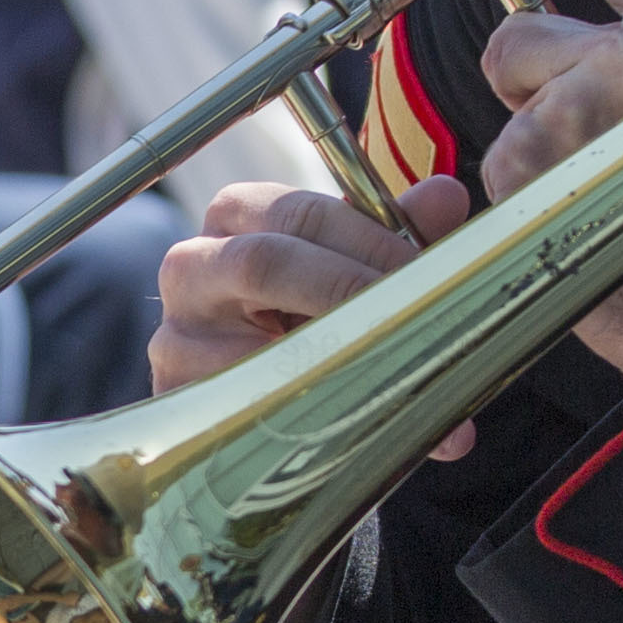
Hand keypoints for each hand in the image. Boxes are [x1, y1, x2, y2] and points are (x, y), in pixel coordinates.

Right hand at [156, 171, 453, 397]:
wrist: (249, 397)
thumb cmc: (304, 316)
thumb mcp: (350, 269)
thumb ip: (396, 234)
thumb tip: (447, 197)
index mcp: (237, 217)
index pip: (301, 213)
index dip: (370, 241)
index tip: (425, 273)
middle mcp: (191, 266)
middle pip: (264, 263)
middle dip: (347, 290)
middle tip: (412, 318)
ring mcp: (176, 337)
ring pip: (248, 342)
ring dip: (327, 361)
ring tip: (390, 376)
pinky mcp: (176, 399)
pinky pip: (239, 405)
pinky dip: (301, 415)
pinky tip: (348, 425)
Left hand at [479, 0, 622, 398]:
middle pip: (527, 35)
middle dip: (538, 86)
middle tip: (589, 140)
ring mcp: (587, 96)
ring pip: (510, 90)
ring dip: (533, 137)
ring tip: (591, 179)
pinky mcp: (538, 147)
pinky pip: (499, 149)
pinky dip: (521, 187)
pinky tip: (573, 209)